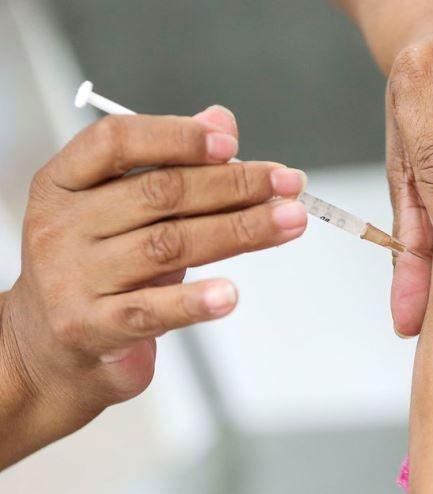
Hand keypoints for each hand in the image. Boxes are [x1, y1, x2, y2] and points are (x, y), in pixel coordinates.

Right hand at [0, 107, 306, 466]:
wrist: (53, 344)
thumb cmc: (100, 265)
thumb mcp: (123, 209)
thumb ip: (170, 164)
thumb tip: (220, 120)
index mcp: (65, 182)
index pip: (116, 141)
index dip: (177, 136)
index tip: (232, 143)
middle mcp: (62, 225)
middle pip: (160, 194)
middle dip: (235, 184)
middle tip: (290, 185)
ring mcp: (72, 278)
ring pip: (170, 245)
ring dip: (240, 230)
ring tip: (290, 222)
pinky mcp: (90, 328)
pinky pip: (152, 310)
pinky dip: (196, 301)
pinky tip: (231, 294)